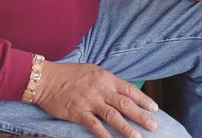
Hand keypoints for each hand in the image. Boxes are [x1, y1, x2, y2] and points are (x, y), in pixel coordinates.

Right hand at [34, 61, 157, 137]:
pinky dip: (103, 134)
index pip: (130, 90)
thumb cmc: (70, 74)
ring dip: (126, 128)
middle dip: (141, 116)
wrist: (47, 79)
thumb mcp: (93, 71)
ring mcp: (90, 101)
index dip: (144, 100)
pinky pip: (93, 125)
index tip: (154, 109)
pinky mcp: (78, 112)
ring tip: (137, 137)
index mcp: (106, 78)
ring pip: (112, 116)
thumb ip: (108, 82)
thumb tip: (122, 91)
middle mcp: (101, 89)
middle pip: (125, 104)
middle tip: (153, 126)